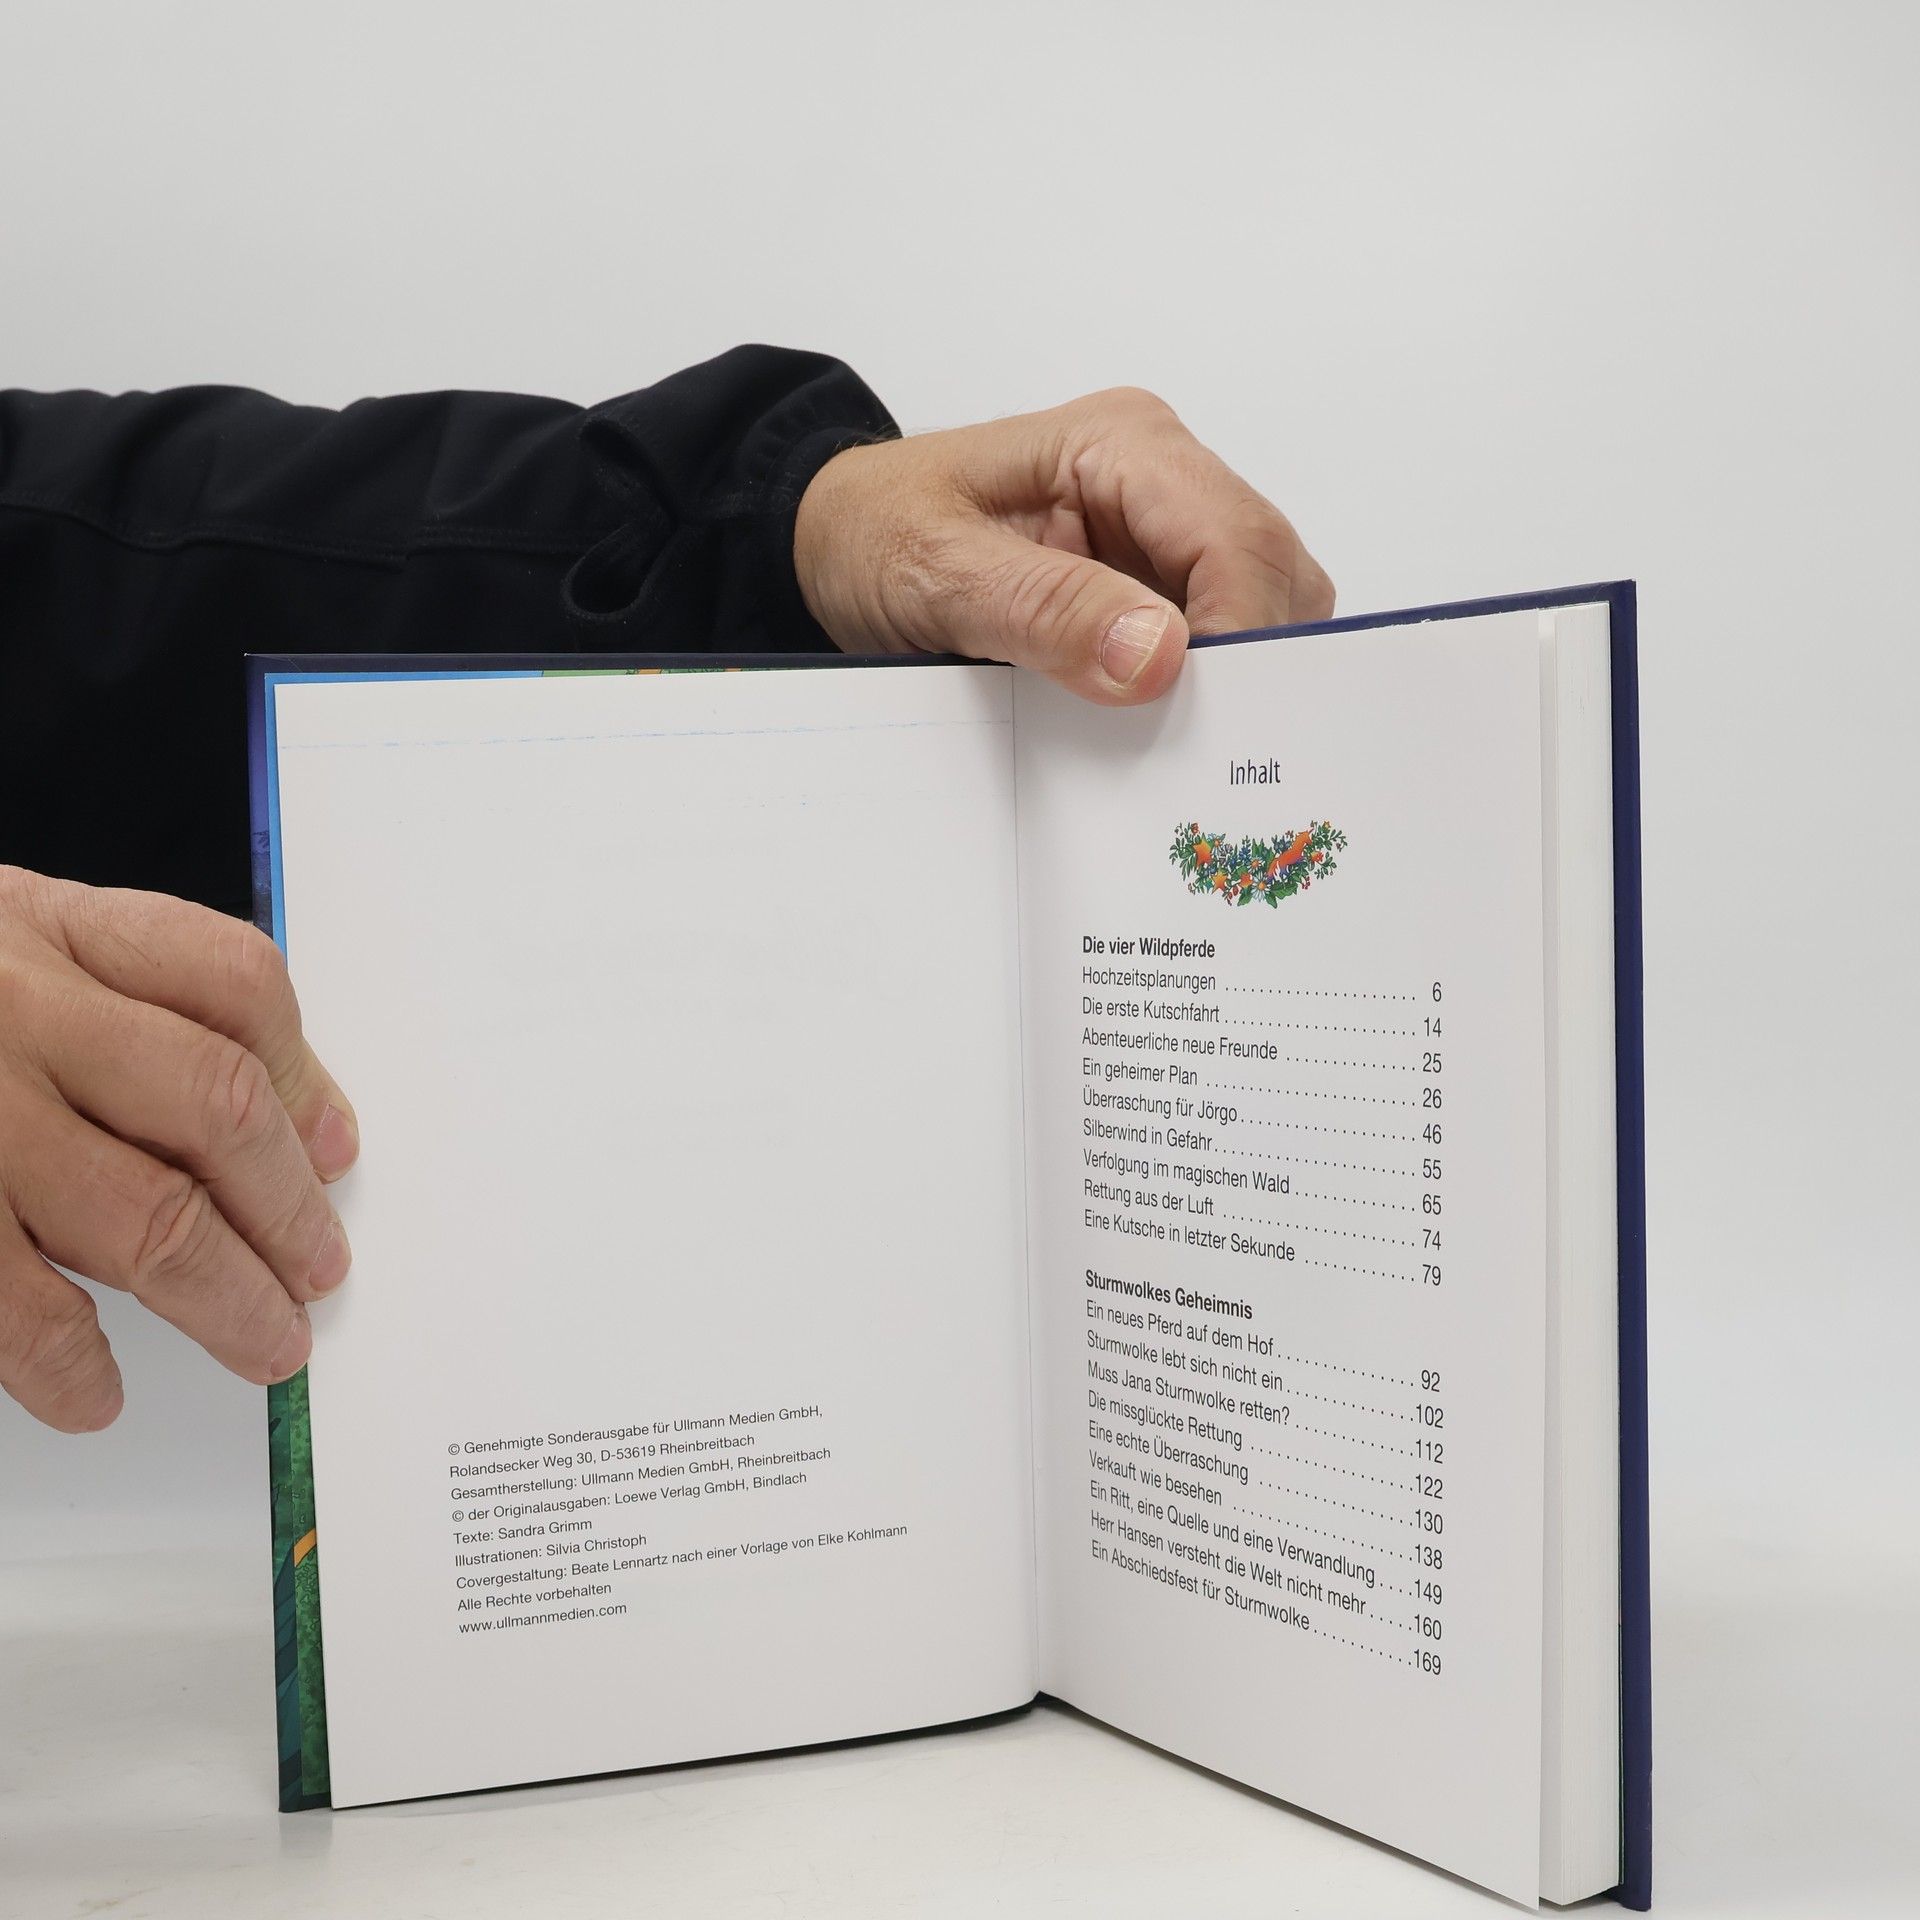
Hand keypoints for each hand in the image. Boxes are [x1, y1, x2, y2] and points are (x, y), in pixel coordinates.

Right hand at [0, 868, 358, 1430]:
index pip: (232, 981)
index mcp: (51, 928)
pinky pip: (11, 1299)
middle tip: (317, 1277)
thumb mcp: (18, 937)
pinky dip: (64, 1360)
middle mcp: (12, 1010)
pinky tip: (96, 1392)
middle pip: (211, 1104)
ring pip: (135, 1213)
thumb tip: (316, 1129)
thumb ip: (161, 1004)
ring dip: (219, 1295)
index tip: (335, 1155)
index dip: (303, 1077)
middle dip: (285, 1208)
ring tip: (264, 1341)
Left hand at [793, 386, 1333, 703]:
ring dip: (1228, 686)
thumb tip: (1157, 655)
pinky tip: (1155, 734)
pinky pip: (1210, 648)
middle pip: (1269, 576)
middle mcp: (1162, 481)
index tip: (1212, 722)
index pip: (1237, 539)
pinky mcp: (1148, 591)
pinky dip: (1197, 697)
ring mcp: (1161, 538)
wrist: (828, 546)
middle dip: (1250, 668)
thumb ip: (1044, 610)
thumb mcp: (937, 571)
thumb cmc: (872, 533)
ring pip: (1257, 616)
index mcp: (1123, 445)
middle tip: (1205, 754)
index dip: (1241, 635)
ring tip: (1174, 748)